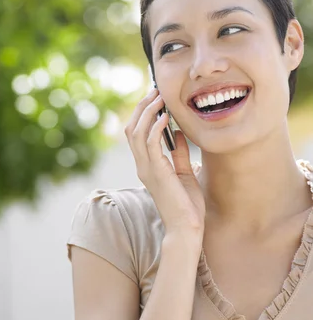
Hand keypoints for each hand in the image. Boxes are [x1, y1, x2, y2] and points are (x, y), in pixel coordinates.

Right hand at [124, 88, 205, 235]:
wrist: (187, 228)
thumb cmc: (187, 206)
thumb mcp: (184, 173)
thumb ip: (178, 154)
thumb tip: (178, 133)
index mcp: (147, 166)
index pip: (137, 134)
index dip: (143, 114)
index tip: (156, 98)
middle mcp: (142, 166)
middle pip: (132, 129)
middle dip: (142, 107)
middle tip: (155, 91)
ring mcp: (146, 169)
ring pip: (137, 133)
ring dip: (147, 112)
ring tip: (160, 97)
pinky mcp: (156, 172)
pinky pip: (150, 144)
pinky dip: (155, 127)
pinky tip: (165, 116)